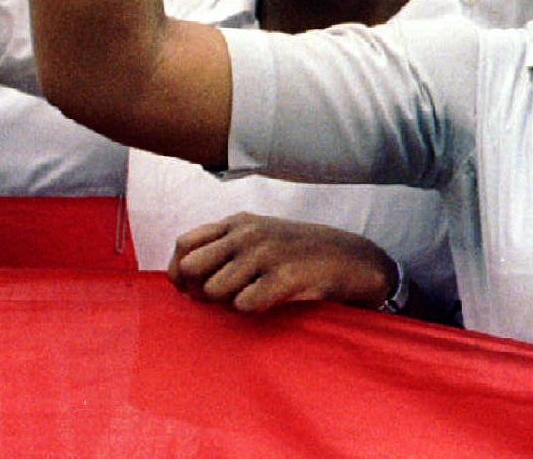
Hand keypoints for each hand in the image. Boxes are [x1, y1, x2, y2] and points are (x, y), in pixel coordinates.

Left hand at [169, 212, 398, 313]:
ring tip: (254, 297)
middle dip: (199, 291)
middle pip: (191, 269)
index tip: (193, 290)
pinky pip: (243, 304)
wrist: (352, 259)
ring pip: (214, 290)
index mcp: (238, 222)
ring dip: (228, 303)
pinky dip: (253, 309)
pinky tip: (271, 301)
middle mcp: (247, 233)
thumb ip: (223, 247)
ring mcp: (266, 252)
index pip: (184, 245)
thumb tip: (181, 278)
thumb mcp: (259, 237)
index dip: (180, 273)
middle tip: (222, 299)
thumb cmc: (299, 254)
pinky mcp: (284, 275)